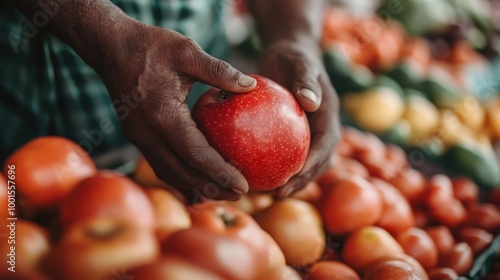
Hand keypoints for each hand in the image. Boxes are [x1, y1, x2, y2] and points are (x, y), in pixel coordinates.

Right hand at [97, 20, 256, 201]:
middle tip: (240, 196)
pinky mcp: (137, 137)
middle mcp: (148, 134)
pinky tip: (194, 184)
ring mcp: (139, 138)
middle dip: (212, 188)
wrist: (109, 46)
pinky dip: (179, 178)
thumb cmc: (149, 46)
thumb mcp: (186, 51)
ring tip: (221, 194)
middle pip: (183, 173)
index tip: (243, 186)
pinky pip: (160, 165)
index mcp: (163, 116)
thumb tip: (251, 85)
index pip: (196, 155)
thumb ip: (219, 70)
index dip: (220, 174)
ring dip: (196, 187)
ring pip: (170, 173)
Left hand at [258, 38, 341, 196]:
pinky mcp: (293, 134)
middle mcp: (321, 127)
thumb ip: (306, 80)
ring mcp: (308, 132)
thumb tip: (311, 102)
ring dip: (291, 179)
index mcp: (328, 115)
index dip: (313, 165)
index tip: (293, 178)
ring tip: (269, 192)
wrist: (288, 51)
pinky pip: (287, 153)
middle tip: (280, 193)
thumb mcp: (298, 62)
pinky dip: (275, 165)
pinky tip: (254, 174)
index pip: (326, 145)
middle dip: (302, 180)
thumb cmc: (292, 55)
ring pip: (304, 161)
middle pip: (318, 161)